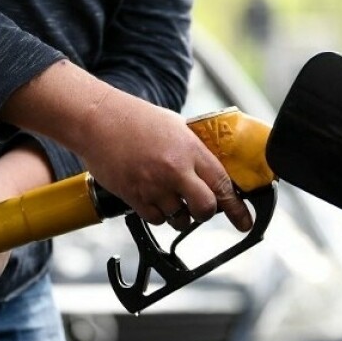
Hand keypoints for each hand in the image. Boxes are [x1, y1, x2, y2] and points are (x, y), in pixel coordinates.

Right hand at [78, 90, 251, 231]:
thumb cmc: (135, 119)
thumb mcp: (175, 126)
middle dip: (205, 212)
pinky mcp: (133, 196)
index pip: (222, 185)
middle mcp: (174, 170)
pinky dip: (158, 214)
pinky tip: (152, 198)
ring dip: (179, 214)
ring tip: (169, 196)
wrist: (98, 120)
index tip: (243, 221)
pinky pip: (155, 219)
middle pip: (205, 209)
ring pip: (179, 218)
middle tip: (200, 207)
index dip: (236, 207)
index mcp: (190, 150)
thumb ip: (194, 149)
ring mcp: (153, 186)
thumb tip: (210, 170)